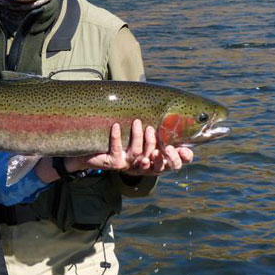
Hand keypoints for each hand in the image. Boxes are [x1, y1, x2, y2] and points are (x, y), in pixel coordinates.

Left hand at [66, 119, 193, 175]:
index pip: (172, 165)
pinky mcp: (113, 163)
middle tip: (157, 132)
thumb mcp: (139, 134)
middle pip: (158, 165)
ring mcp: (127, 165)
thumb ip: (154, 128)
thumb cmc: (119, 139)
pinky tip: (116, 125)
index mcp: (152, 160)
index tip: (184, 149)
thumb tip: (171, 109)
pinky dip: (116, 136)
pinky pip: (117, 150)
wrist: (90, 151)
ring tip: (137, 122)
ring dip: (138, 137)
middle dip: (160, 151)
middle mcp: (141, 165)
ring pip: (137, 153)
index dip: (179, 159)